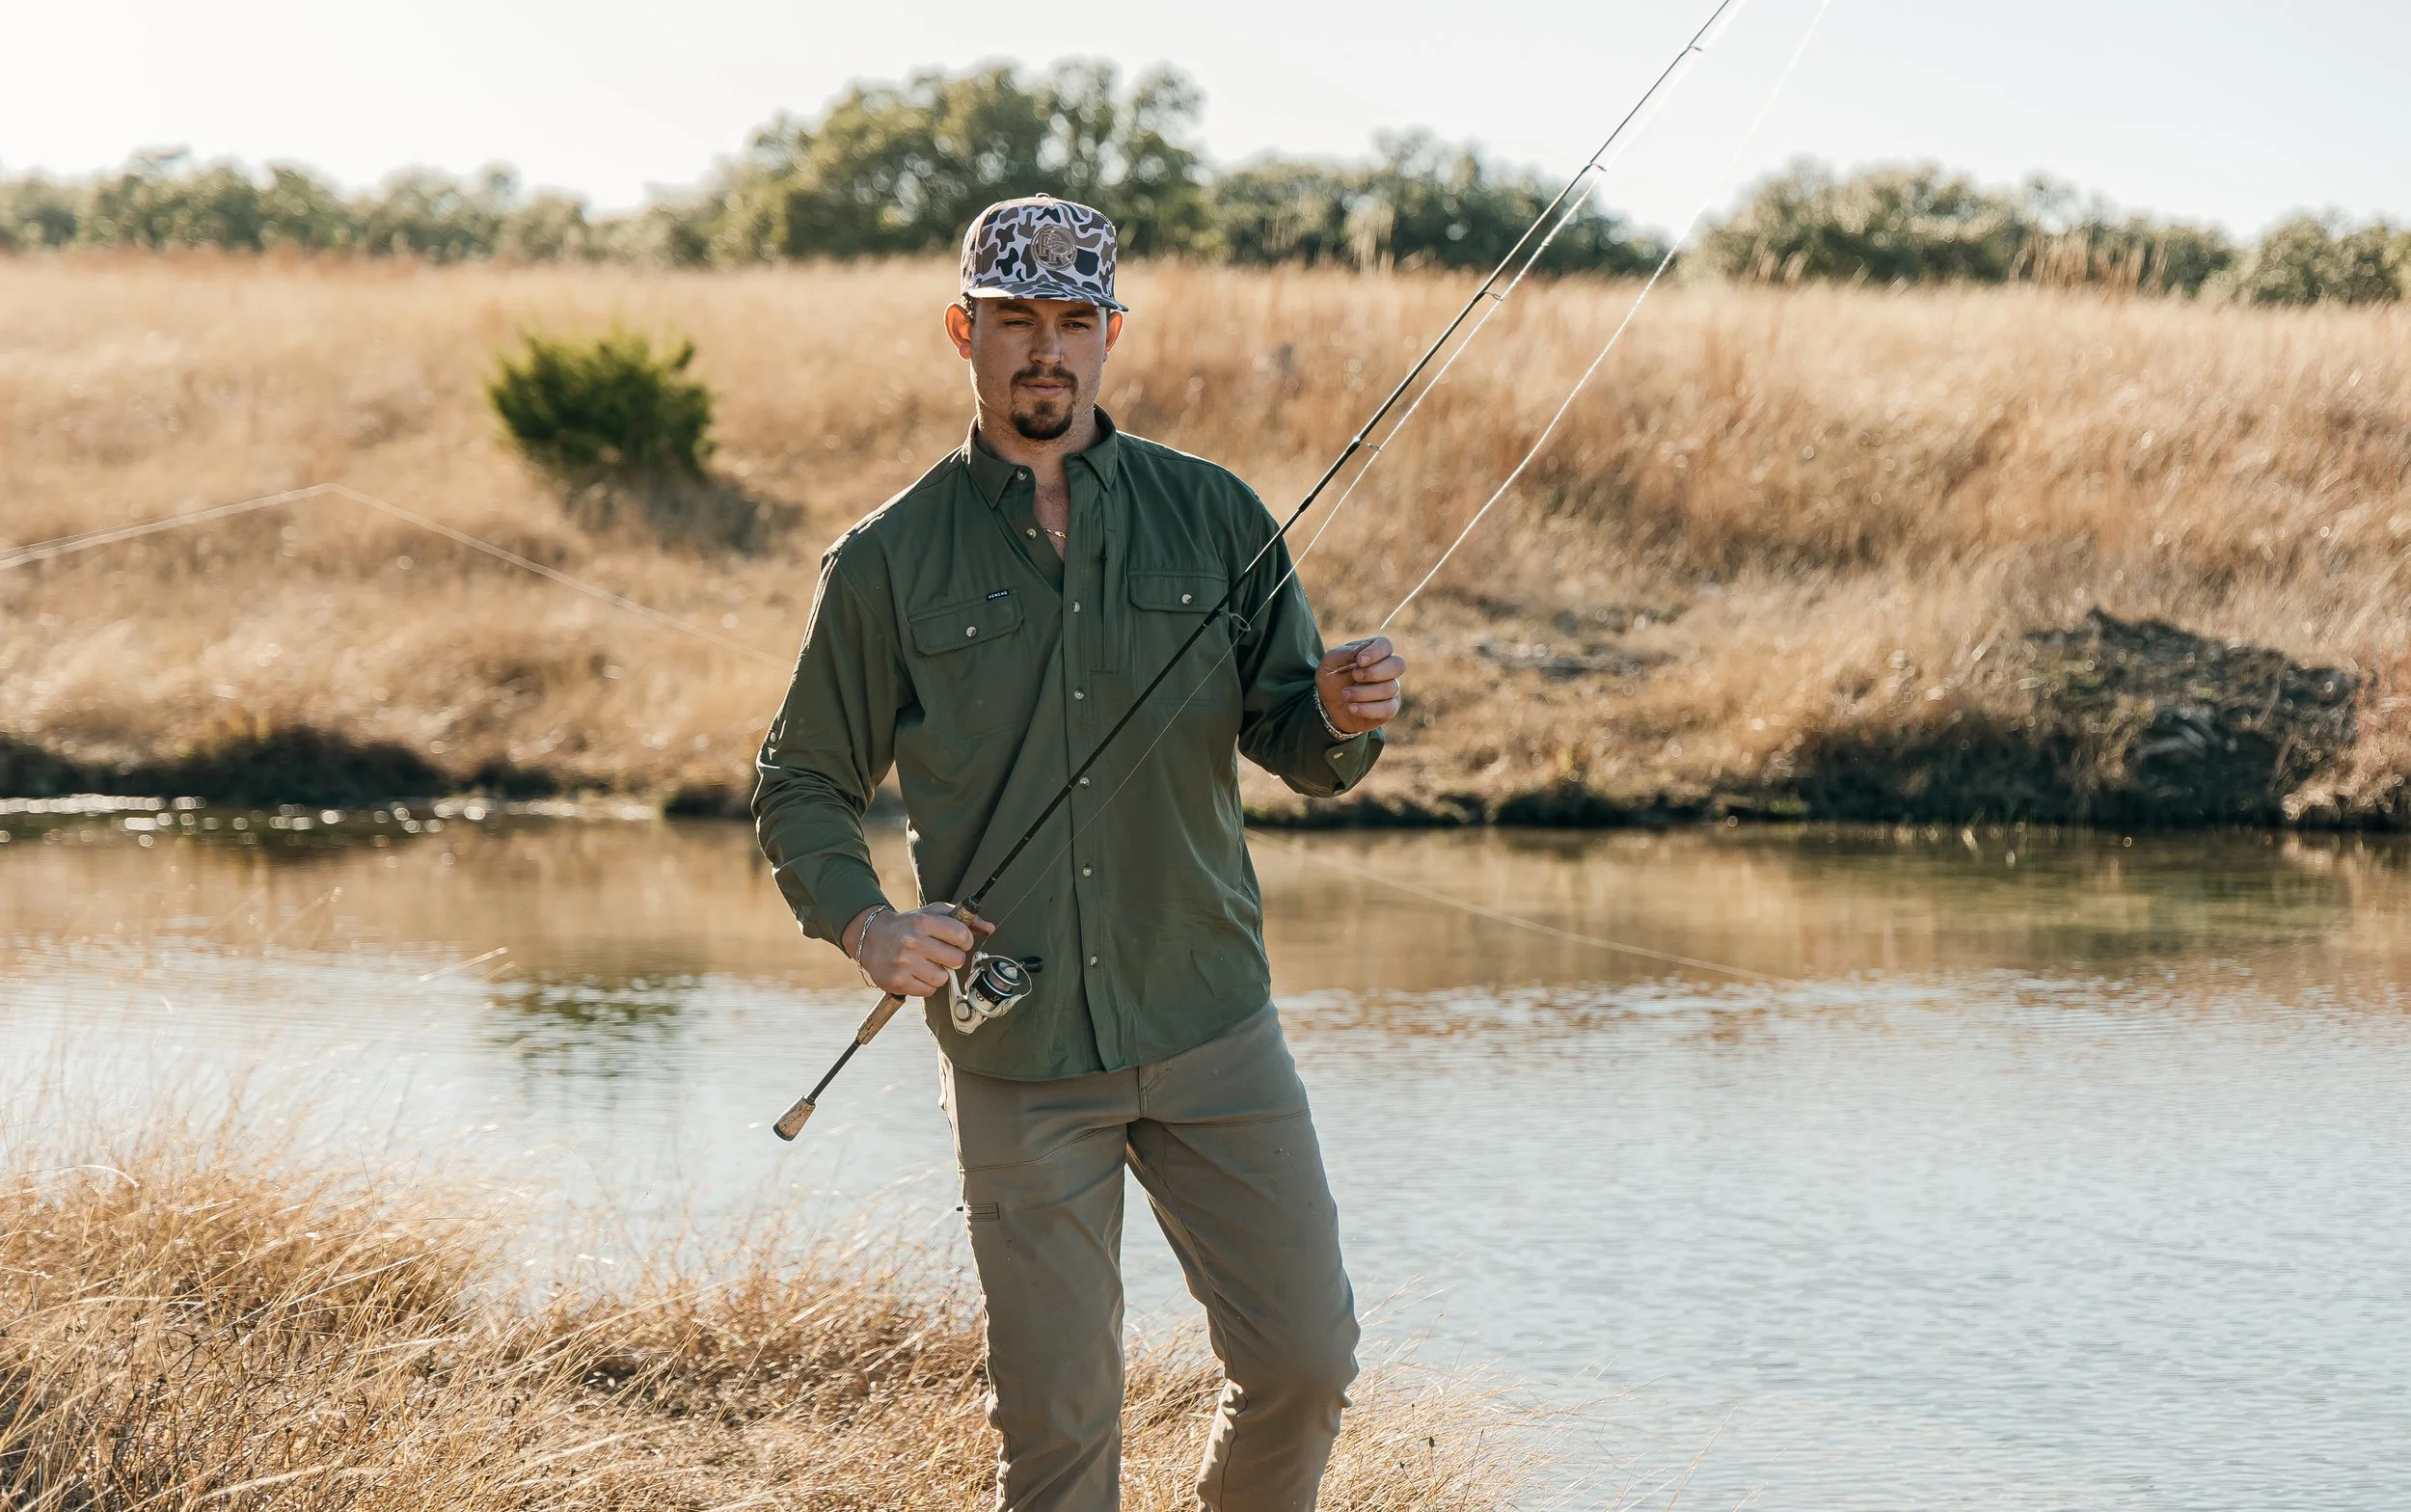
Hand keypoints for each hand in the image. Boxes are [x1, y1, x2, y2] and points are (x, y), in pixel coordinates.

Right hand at [846, 902, 996, 996]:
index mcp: (923, 922)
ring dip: (939, 973)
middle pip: (956, 960)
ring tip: (926, 963)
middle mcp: (913, 942)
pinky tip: (916, 973)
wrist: (871, 938)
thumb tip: (989, 928)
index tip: (956, 942)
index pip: (962, 936)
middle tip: (940, 954)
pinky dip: (926, 985)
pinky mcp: (898, 982)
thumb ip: (963, 919)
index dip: (964, 941)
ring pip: (943, 978)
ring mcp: (904, 963)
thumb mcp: (932, 914)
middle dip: (953, 959)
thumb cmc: (908, 925)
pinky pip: (928, 991)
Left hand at [1315, 636, 1406, 734]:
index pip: (1385, 645)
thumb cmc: (1332, 680)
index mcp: (1374, 652)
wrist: (1330, 706)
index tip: (1359, 660)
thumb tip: (1361, 649)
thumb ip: (1343, 653)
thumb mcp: (1329, 664)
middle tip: (1355, 676)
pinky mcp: (1390, 708)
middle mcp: (1387, 668)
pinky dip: (1368, 709)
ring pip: (1390, 688)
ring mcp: (1391, 688)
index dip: (1376, 652)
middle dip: (1375, 672)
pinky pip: (1389, 709)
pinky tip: (1352, 707)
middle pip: (1398, 665)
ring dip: (1363, 693)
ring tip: (1345, 694)